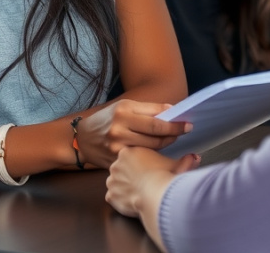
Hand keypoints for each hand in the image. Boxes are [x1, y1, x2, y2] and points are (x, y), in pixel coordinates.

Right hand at [75, 99, 190, 167]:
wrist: (81, 139)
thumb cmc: (106, 120)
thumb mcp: (124, 106)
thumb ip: (148, 109)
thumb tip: (171, 110)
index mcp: (123, 112)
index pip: (156, 121)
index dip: (174, 125)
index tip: (188, 125)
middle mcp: (119, 130)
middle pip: (156, 137)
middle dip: (172, 135)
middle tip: (182, 132)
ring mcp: (117, 148)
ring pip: (151, 149)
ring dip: (164, 145)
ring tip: (170, 139)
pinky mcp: (116, 161)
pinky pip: (141, 159)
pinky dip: (151, 156)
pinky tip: (155, 152)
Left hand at [106, 147, 199, 247]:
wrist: (156, 196)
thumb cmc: (165, 178)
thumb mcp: (178, 166)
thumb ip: (185, 161)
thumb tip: (194, 158)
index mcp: (130, 151)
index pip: (133, 156)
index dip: (142, 164)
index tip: (150, 171)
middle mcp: (117, 163)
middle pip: (123, 168)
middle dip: (132, 176)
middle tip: (145, 183)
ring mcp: (112, 180)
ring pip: (117, 182)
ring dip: (125, 187)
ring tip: (140, 193)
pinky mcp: (110, 195)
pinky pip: (113, 197)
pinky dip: (121, 200)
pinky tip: (132, 201)